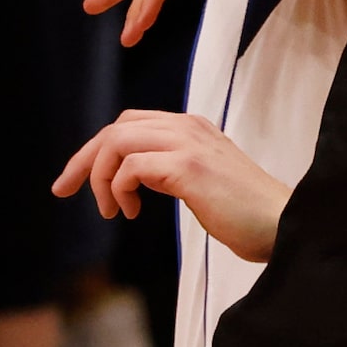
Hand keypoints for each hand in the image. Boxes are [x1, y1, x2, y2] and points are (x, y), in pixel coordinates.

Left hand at [53, 108, 288, 261]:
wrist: (280, 222)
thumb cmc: (244, 213)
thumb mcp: (202, 181)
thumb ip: (173, 169)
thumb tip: (134, 179)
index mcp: (192, 127)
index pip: (130, 123)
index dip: (96, 150)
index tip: (75, 181)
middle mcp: (188, 126)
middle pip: (117, 126)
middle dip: (85, 159)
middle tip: (65, 190)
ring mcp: (189, 143)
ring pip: (118, 140)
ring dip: (101, 177)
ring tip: (110, 211)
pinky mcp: (188, 167)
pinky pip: (131, 166)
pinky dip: (118, 189)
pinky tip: (129, 212)